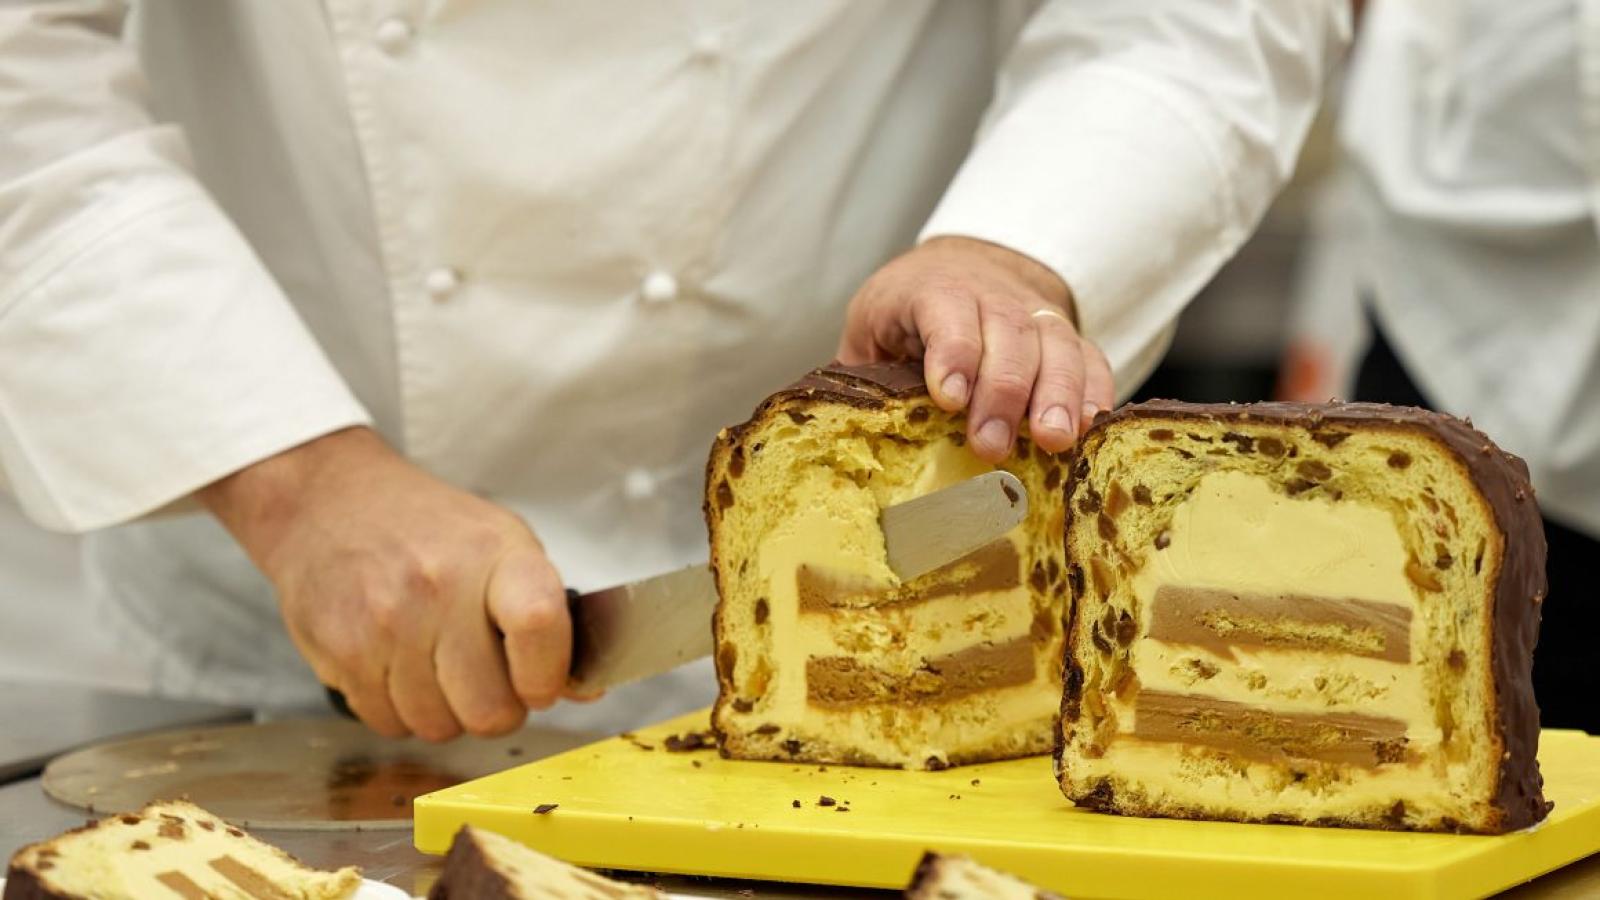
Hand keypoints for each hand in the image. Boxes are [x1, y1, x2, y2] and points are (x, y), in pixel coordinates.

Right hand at [199, 427, 572, 740]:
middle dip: (496, 708)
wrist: (329, 503)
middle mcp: (439, 588)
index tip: (541, 685)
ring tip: (436, 664)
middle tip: (486, 680)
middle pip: (489, 709)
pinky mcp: (342, 653)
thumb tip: (588, 689)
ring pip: (438, 726)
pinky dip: (399, 710)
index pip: (539, 624)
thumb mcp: (502, 546)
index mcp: (496, 555)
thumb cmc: (429, 529)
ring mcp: (386, 624)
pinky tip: (398, 665)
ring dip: (445, 711)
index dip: (547, 675)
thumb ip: (549, 618)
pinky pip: (389, 724)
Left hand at [837, 236, 1112, 460]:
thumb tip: (845, 432)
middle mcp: (990, 294)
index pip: (948, 311)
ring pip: (1055, 345)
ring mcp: (1034, 312)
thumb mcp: (871, 328)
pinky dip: (1094, 390)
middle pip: (1007, 334)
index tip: (950, 399)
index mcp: (931, 289)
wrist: (965, 265)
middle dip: (1003, 392)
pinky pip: (1090, 357)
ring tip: (1053, 441)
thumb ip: (864, 373)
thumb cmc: (906, 311)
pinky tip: (1091, 426)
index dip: (953, 353)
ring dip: (1057, 395)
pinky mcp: (1065, 335)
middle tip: (992, 445)